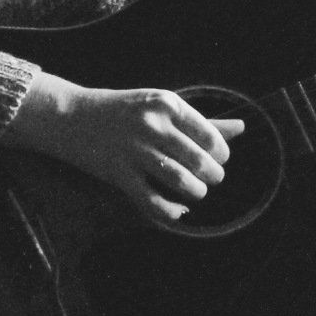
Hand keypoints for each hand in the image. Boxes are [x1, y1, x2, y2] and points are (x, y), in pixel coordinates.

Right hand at [7, 74, 244, 223]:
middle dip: (212, 176)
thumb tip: (244, 127)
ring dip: (196, 193)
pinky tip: (177, 210)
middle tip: (209, 179)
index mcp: (167, 103)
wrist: (71, 116)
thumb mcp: (163, 108)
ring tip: (196, 192)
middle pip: (200, 161)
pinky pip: (154, 202)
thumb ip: (203, 120)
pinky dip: (172, 212)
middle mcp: (152, 125)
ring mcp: (135, 150)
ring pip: (182, 182)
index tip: (215, 158)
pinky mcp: (119, 174)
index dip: (220, 154)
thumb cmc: (126, 111)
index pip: (211, 136)